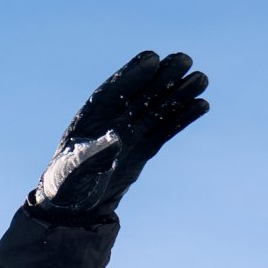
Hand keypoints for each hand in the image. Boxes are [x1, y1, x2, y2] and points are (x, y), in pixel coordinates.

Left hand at [33, 51, 208, 221]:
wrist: (74, 209)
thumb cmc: (66, 187)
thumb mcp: (75, 171)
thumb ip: (93, 154)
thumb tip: (117, 136)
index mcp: (89, 119)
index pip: (113, 92)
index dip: (132, 75)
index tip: (153, 58)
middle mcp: (112, 121)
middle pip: (140, 94)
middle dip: (161, 77)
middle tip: (185, 59)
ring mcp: (129, 134)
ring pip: (157, 109)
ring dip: (178, 94)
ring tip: (202, 79)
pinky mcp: (142, 148)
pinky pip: (165, 130)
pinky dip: (182, 118)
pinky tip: (201, 105)